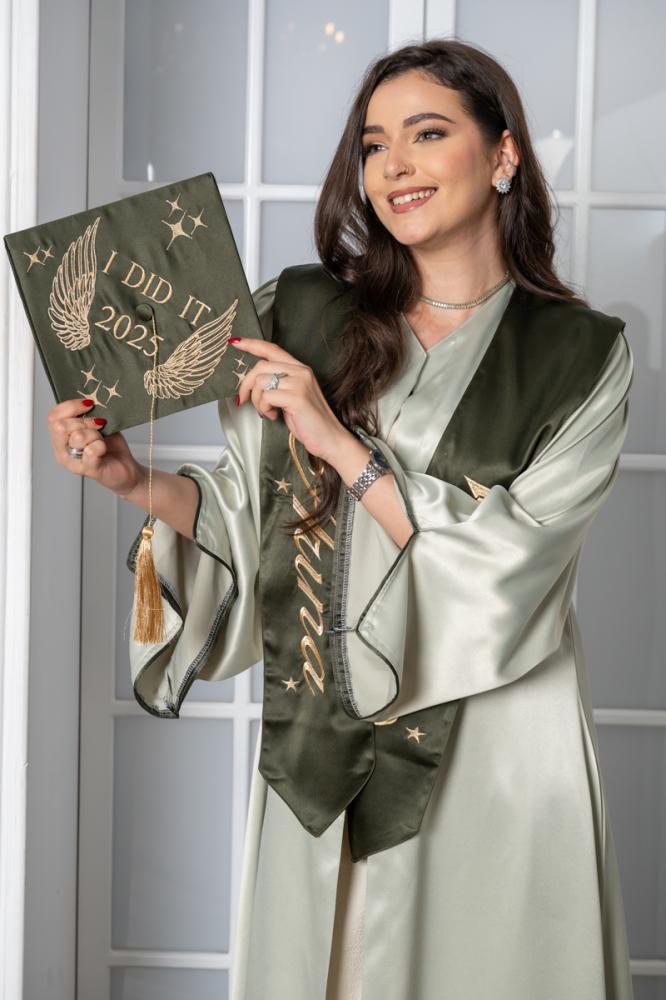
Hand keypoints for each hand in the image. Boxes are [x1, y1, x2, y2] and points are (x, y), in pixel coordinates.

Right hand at [47, 398, 144, 495]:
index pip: (53, 417)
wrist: (125, 466)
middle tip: (98, 425)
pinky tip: (104, 449)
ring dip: (94, 434)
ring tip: (101, 439)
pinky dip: (101, 446)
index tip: (89, 404)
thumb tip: (87, 401)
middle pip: (60, 426)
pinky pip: (91, 451)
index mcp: (60, 437)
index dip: (71, 406)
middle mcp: (61, 450)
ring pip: (77, 437)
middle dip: (84, 421)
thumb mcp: (96, 424)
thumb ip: (86, 414)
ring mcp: (72, 462)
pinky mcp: (88, 470)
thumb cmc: (110, 445)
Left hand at [232, 339, 346, 462]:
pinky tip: (273, 415)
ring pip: (260, 382)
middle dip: (246, 385)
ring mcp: (299, 383)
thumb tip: (252, 384)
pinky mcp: (296, 397)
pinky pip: (265, 397)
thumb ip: (278, 385)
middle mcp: (301, 372)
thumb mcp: (293, 396)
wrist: (330, 439)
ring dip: (256, 401)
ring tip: (267, 411)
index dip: (252, 344)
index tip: (236, 342)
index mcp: (300, 369)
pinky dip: (263, 409)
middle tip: (244, 400)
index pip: (273, 349)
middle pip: (260, 366)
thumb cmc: (310, 421)